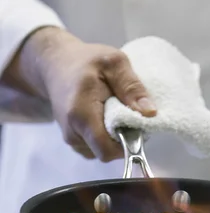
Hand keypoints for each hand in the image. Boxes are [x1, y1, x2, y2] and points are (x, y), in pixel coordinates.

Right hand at [4, 27, 155, 160]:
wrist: (55, 64)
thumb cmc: (85, 61)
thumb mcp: (114, 63)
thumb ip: (132, 87)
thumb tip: (150, 113)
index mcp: (81, 115)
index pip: (107, 150)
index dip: (128, 143)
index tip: (138, 124)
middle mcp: (72, 133)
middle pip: (107, 152)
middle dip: (124, 138)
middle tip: (128, 112)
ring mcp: (71, 139)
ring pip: (102, 151)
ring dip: (115, 137)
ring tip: (116, 111)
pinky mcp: (74, 139)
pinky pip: (96, 147)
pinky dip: (106, 136)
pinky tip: (106, 117)